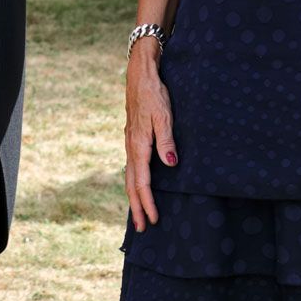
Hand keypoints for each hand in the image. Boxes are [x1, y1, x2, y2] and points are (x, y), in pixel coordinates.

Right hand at [124, 38, 175, 231]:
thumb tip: (171, 165)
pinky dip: (134, 181)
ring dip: (134, 196)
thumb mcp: (164, 115)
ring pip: (130, 175)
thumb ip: (167, 140)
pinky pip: (132, 165)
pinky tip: (139, 184)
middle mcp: (131, 145)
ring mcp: (130, 141)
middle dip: (137, 206)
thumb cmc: (154, 93)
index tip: (154, 219)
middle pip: (131, 183)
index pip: (142, 181)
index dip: (148, 202)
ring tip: (139, 212)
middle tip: (142, 228)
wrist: (140, 73)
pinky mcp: (132, 136)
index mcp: (138, 144)